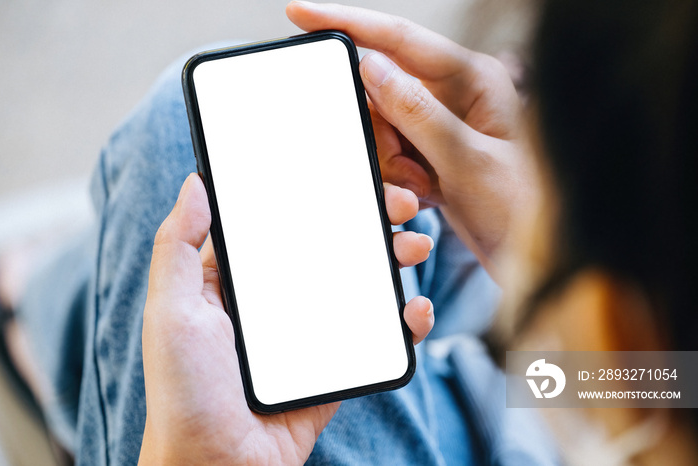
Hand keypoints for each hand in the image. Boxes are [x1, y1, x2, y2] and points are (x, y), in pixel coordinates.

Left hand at [138, 174, 433, 464]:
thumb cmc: (185, 393)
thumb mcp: (170, 312)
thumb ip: (177, 247)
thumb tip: (195, 184)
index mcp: (239, 279)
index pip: (284, 222)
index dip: (319, 195)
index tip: (350, 176)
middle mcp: (277, 299)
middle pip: (331, 245)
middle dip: (369, 220)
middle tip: (400, 206)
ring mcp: (310, 331)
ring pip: (359, 283)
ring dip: (392, 259)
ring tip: (415, 246)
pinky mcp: (335, 363)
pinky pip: (374, 335)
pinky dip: (402, 320)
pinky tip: (414, 310)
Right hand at [287, 1, 536, 277]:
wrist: (536, 257)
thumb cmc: (523, 206)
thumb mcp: (467, 159)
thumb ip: (417, 111)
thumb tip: (372, 67)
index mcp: (473, 79)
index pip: (398, 38)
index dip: (346, 21)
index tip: (301, 12)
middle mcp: (456, 96)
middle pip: (383, 91)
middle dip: (381, 133)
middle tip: (405, 169)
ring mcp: (444, 126)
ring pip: (383, 128)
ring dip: (393, 164)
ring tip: (425, 189)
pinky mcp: (435, 154)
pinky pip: (394, 155)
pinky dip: (401, 179)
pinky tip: (429, 195)